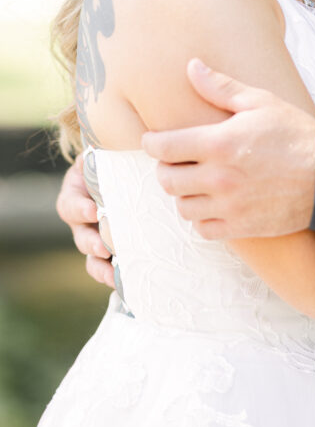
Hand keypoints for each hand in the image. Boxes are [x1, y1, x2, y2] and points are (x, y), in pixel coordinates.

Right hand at [56, 154, 114, 288]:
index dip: (79, 208)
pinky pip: (106, 265)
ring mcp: (96, 233)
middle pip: (79, 233)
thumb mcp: (110, 150)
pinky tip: (123, 281)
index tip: (92, 211)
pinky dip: (112, 274)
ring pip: (91, 255)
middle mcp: (84, 215)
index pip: (70, 202)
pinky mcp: (112, 246)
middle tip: (103, 246)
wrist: (132, 168)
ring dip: (99, 265)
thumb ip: (109, 150)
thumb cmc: (119, 156)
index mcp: (78, 190)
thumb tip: (121, 146)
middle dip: (90, 241)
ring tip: (111, 272)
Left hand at [142, 59, 314, 239]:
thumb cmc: (296, 134)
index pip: (162, 148)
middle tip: (177, 160)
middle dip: (166, 168)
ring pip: (182, 206)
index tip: (154, 140)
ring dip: (184, 194)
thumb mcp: (261, 102)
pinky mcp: (240, 227)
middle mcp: (219, 178)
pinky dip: (202, 217)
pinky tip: (213, 203)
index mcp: (219, 143)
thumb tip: (191, 66)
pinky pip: (202, 229)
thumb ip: (221, 87)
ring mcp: (229, 206)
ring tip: (196, 181)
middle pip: (167, 180)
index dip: (152, 143)